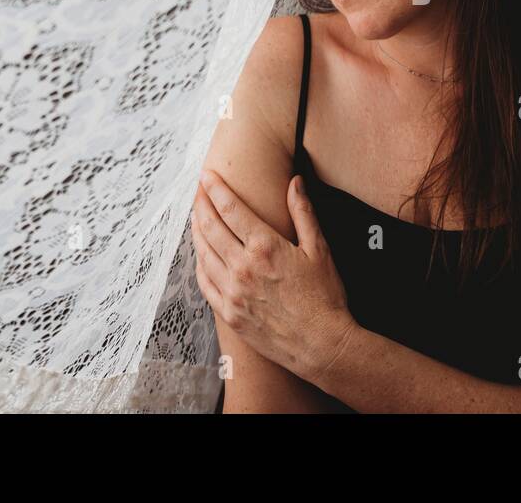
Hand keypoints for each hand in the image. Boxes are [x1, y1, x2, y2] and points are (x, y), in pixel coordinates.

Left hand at [190, 168, 356, 381]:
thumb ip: (303, 212)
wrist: (321, 344)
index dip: (216, 189)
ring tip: (196, 217)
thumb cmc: (325, 297)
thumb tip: (295, 182)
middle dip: (200, 204)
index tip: (207, 175)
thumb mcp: (319, 249)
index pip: (231, 209)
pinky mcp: (229, 314)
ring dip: (196, 231)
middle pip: (210, 228)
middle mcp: (243, 267)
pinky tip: (201, 256)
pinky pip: (205, 283)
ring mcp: (232, 292)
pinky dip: (199, 264)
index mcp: (265, 247)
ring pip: (203, 254)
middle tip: (197, 190)